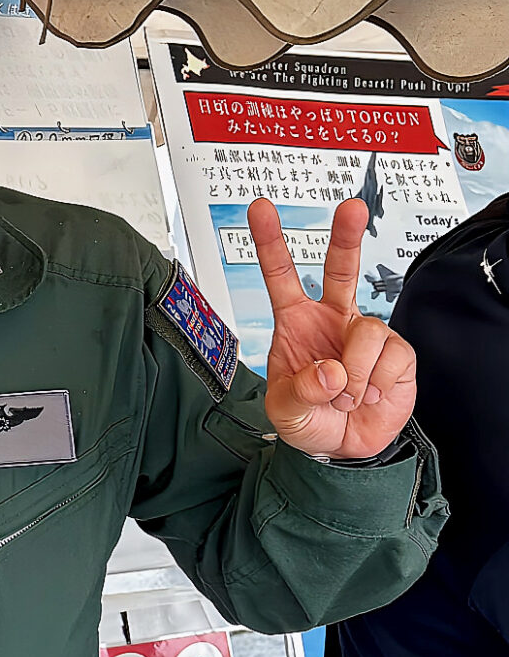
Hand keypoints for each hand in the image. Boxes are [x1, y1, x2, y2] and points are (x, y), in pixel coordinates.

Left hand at [247, 196, 415, 458]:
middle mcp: (331, 318)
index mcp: (295, 320)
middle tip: (352, 208)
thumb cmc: (307, 418)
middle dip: (346, 236)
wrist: (342, 448)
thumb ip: (300, 392)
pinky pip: (392, 356)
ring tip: (345, 397)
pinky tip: (369, 395)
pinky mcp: (396, 354)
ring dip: (355, 373)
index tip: (261, 208)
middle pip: (341, 268)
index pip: (280, 274)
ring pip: (367, 329)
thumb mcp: (285, 410)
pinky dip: (376, 383)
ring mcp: (364, 333)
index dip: (270, 241)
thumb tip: (332, 372)